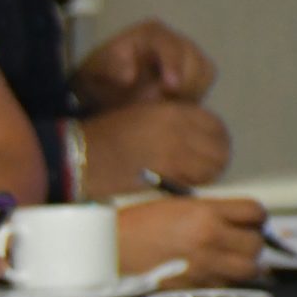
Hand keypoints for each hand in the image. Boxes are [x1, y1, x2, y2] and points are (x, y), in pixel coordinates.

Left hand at [71, 19, 215, 111]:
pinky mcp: (196, 72)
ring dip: (190, 91)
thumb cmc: (100, 77)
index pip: (170, 46)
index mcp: (151, 33)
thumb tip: (129, 76)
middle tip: (166, 104)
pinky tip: (175, 106)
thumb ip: (113, 69)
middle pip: (194, 59)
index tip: (171, 87)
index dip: (174, 65)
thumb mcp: (97, 71)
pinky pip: (204, 84)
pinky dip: (193, 95)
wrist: (103, 90)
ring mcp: (188, 55)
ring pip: (204, 72)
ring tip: (168, 106)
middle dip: (183, 84)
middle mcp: (174, 39)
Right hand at [78, 102, 231, 196]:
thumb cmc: (104, 137)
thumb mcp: (143, 115)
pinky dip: (195, 184)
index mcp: (172, 112)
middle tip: (207, 166)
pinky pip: (195, 182)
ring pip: (212, 166)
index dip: (217, 139)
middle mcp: (179, 130)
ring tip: (197, 177)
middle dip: (217, 157)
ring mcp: (174, 155)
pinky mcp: (166, 177)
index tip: (210, 147)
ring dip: (208, 173)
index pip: (215, 125)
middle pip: (219, 147)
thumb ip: (173, 122)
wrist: (78, 157)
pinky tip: (185, 185)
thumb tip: (198, 137)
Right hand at [118, 195, 265, 286]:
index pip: (255, 212)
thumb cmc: (135, 226)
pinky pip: (224, 285)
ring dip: (242, 264)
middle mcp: (209, 239)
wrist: (107, 250)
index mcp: (205, 213)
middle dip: (249, 242)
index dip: (255, 217)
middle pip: (255, 244)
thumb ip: (211, 213)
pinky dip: (222, 280)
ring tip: (228, 260)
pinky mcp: (193, 286)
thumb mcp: (178, 207)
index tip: (249, 221)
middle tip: (237, 241)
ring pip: (248, 269)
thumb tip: (237, 224)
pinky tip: (206, 272)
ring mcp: (203, 266)